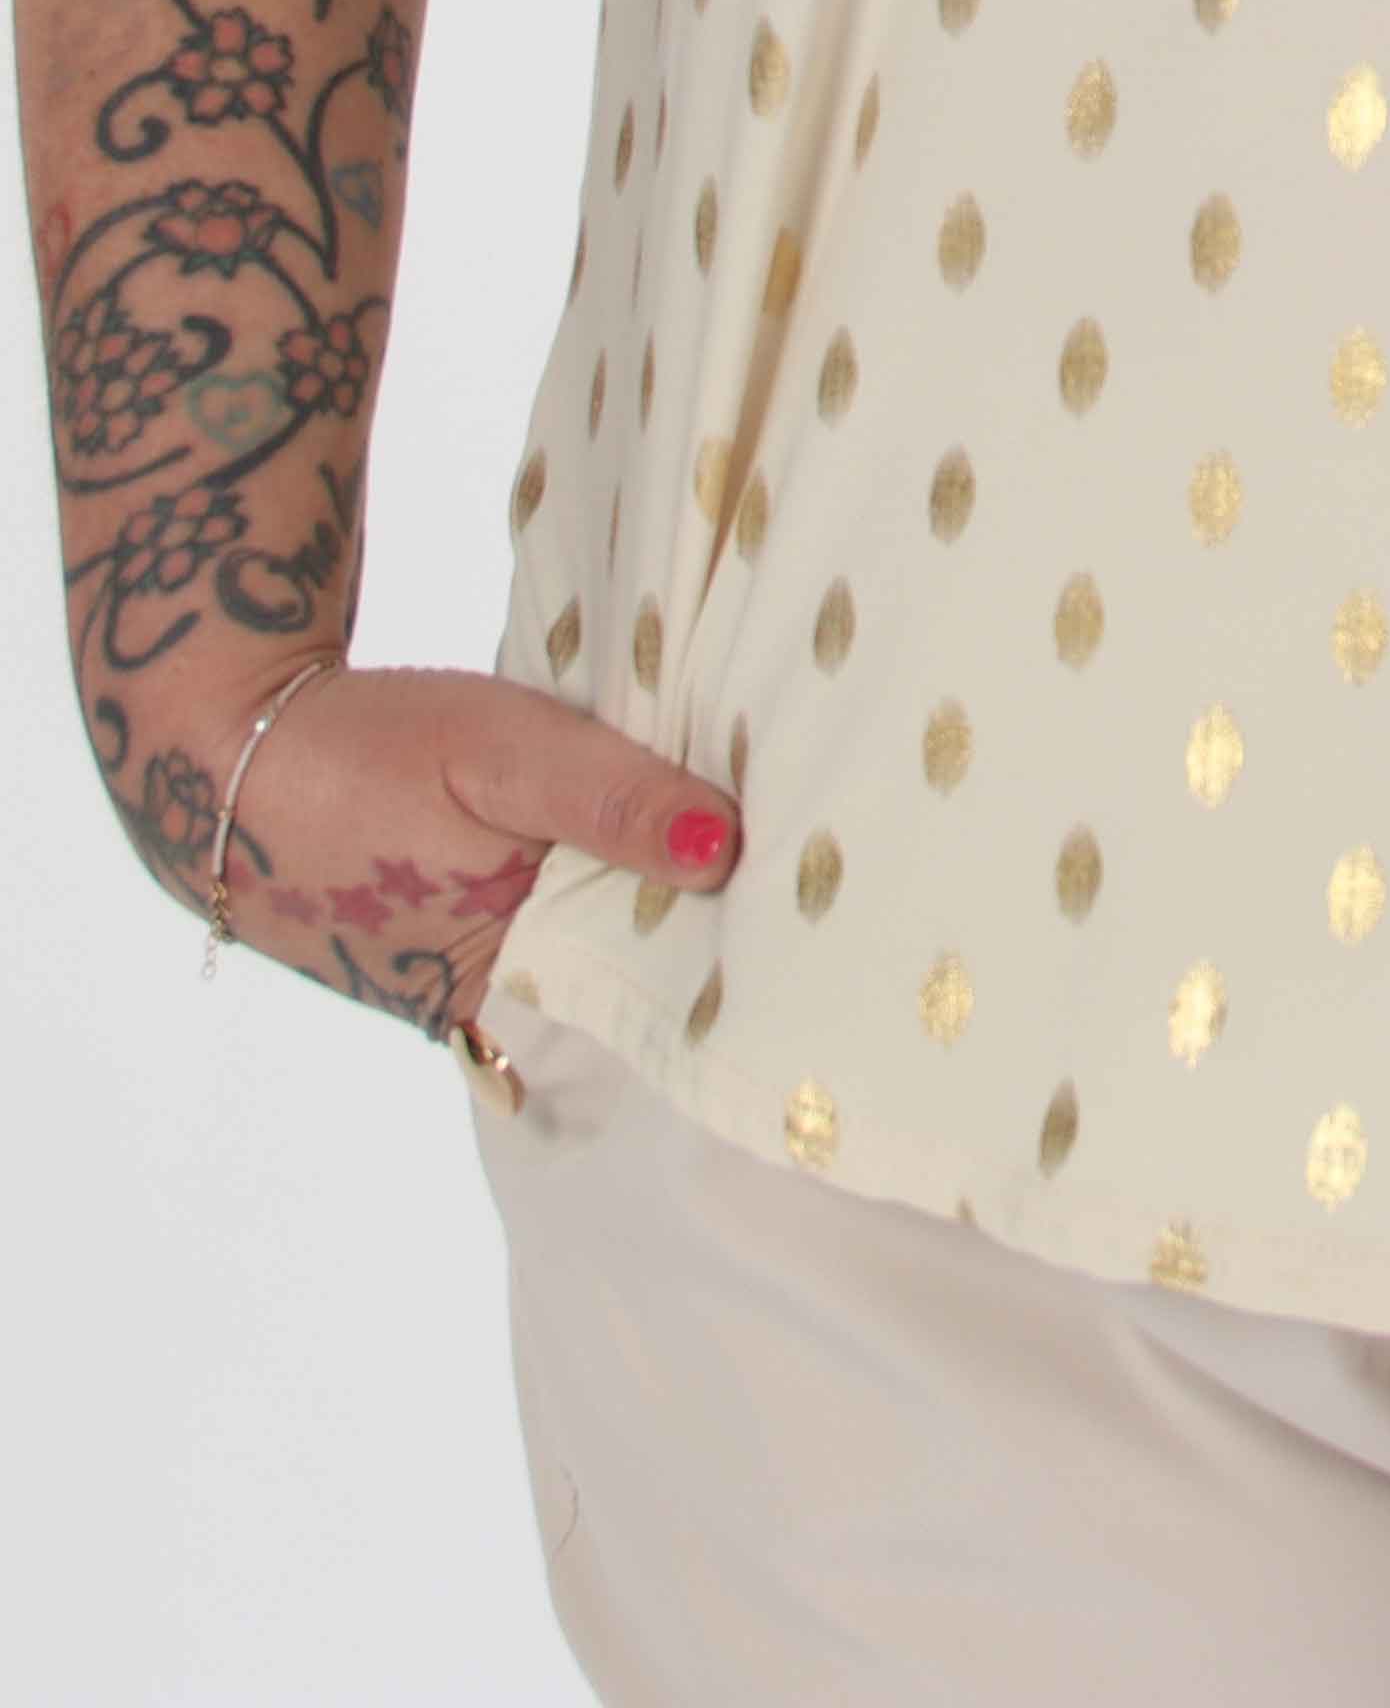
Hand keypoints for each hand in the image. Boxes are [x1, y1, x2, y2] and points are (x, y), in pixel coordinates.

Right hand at [198, 658, 741, 1048]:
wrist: (223, 752)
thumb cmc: (367, 749)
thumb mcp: (503, 752)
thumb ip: (611, 800)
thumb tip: (724, 848)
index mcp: (497, 984)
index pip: (639, 1005)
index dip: (717, 958)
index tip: (798, 913)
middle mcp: (476, 1008)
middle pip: (613, 983)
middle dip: (691, 933)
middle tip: (789, 874)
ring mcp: (449, 980)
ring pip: (576, 953)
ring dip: (638, 905)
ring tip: (735, 851)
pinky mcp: (433, 941)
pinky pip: (532, 932)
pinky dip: (580, 893)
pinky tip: (635, 843)